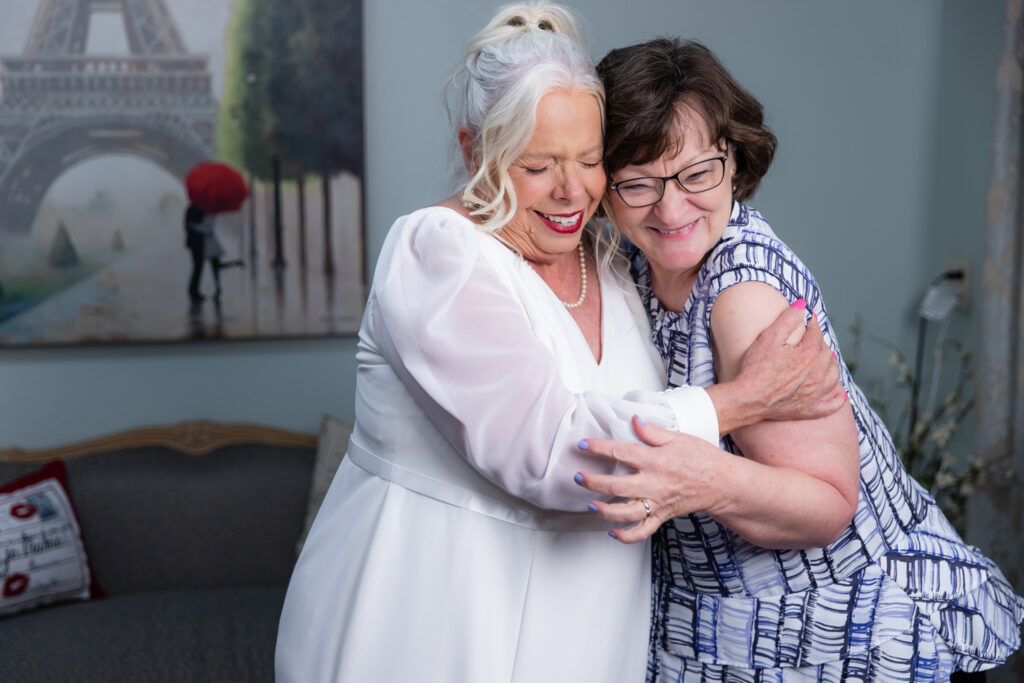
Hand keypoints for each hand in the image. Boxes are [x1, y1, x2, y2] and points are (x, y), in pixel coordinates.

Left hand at [574, 416, 724, 543]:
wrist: (723, 483)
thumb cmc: (702, 457)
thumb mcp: (679, 437)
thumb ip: (653, 431)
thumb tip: (634, 420)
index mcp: (656, 460)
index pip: (621, 452)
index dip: (599, 448)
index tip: (582, 445)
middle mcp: (654, 484)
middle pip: (617, 486)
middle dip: (593, 482)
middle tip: (577, 477)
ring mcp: (658, 502)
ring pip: (626, 512)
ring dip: (605, 511)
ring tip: (590, 505)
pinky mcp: (662, 515)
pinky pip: (642, 531)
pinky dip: (626, 535)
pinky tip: (611, 531)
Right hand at [736, 302, 844, 421]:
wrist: (748, 399)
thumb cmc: (755, 367)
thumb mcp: (769, 337)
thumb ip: (787, 319)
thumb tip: (802, 304)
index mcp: (809, 355)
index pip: (816, 335)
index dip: (813, 326)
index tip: (810, 321)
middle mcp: (817, 374)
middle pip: (826, 354)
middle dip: (822, 344)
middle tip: (815, 339)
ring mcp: (815, 394)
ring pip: (833, 376)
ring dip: (832, 366)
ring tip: (828, 360)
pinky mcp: (810, 410)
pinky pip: (831, 405)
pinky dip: (838, 399)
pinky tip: (841, 394)